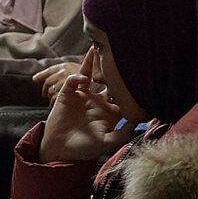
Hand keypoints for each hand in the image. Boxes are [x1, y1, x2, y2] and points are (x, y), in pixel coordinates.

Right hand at [39, 47, 134, 163]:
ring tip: (96, 48)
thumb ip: (121, 135)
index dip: (129, 84)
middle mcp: (98, 100)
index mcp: (110, 111)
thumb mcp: (106, 144)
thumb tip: (137, 124)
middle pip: (107, 79)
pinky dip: (76, 77)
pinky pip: (72, 81)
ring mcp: (82, 96)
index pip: (123, 93)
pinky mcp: (67, 94)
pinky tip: (82, 78)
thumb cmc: (84, 149)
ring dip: (92, 63)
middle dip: (112, 67)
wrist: (60, 150)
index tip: (138, 73)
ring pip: (89, 74)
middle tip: (119, 52)